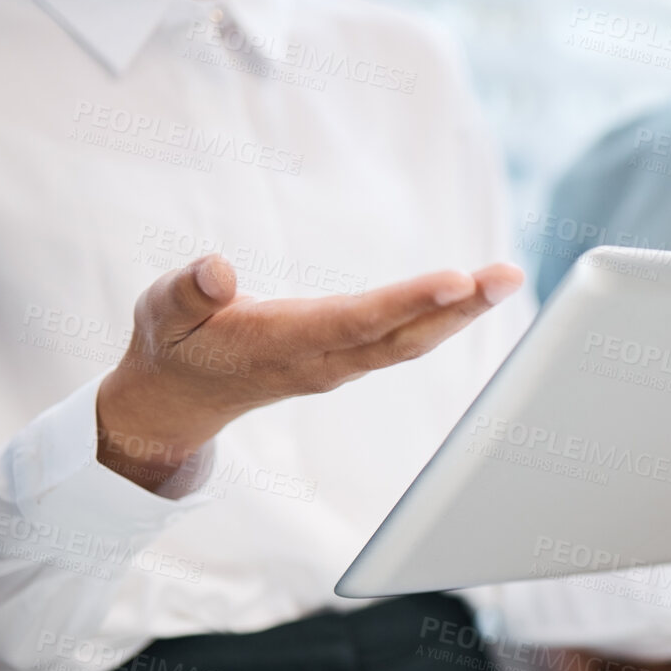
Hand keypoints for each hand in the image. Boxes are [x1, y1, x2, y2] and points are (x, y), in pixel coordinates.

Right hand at [97, 254, 523, 489]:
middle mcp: (322, 359)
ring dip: (461, 311)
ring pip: (410, 340)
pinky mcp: (346, 358)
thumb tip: (218, 269)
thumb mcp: (163, 312)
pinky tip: (474, 294)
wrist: (179, 401)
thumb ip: (190, 291)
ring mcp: (339, 364)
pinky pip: (404, 338)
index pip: (356, 321)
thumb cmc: (174, 345)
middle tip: (507, 274)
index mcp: (281, 345)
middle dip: (458, 307)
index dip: (408, 301)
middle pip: (402, 336)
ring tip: (505, 277)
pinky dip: (442, 316)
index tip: (456, 279)